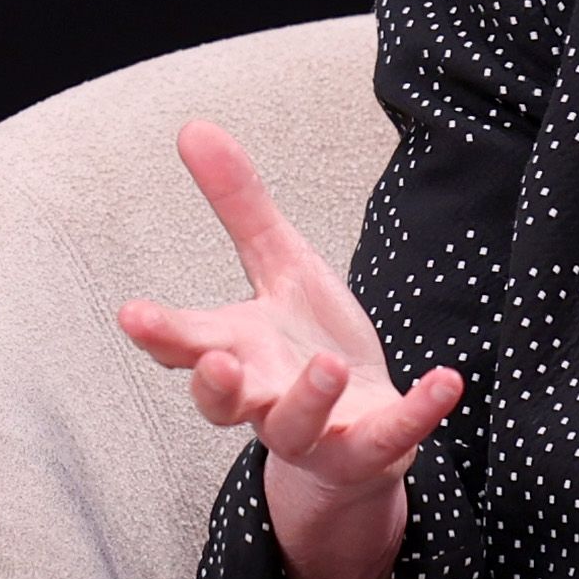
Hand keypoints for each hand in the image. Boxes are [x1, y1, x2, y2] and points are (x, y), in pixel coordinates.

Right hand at [118, 121, 464, 578]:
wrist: (359, 433)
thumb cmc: (307, 347)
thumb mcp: (281, 268)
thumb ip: (240, 207)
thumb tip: (194, 127)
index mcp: (237, 350)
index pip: (186, 344)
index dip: (159, 332)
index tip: (133, 314)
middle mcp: (263, 398)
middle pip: (224, 401)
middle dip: (215, 386)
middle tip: (215, 360)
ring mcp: (314, 432)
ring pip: (294, 427)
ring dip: (308, 398)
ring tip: (328, 365)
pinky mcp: (367, 450)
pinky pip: (389, 438)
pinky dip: (416, 414)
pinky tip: (445, 382)